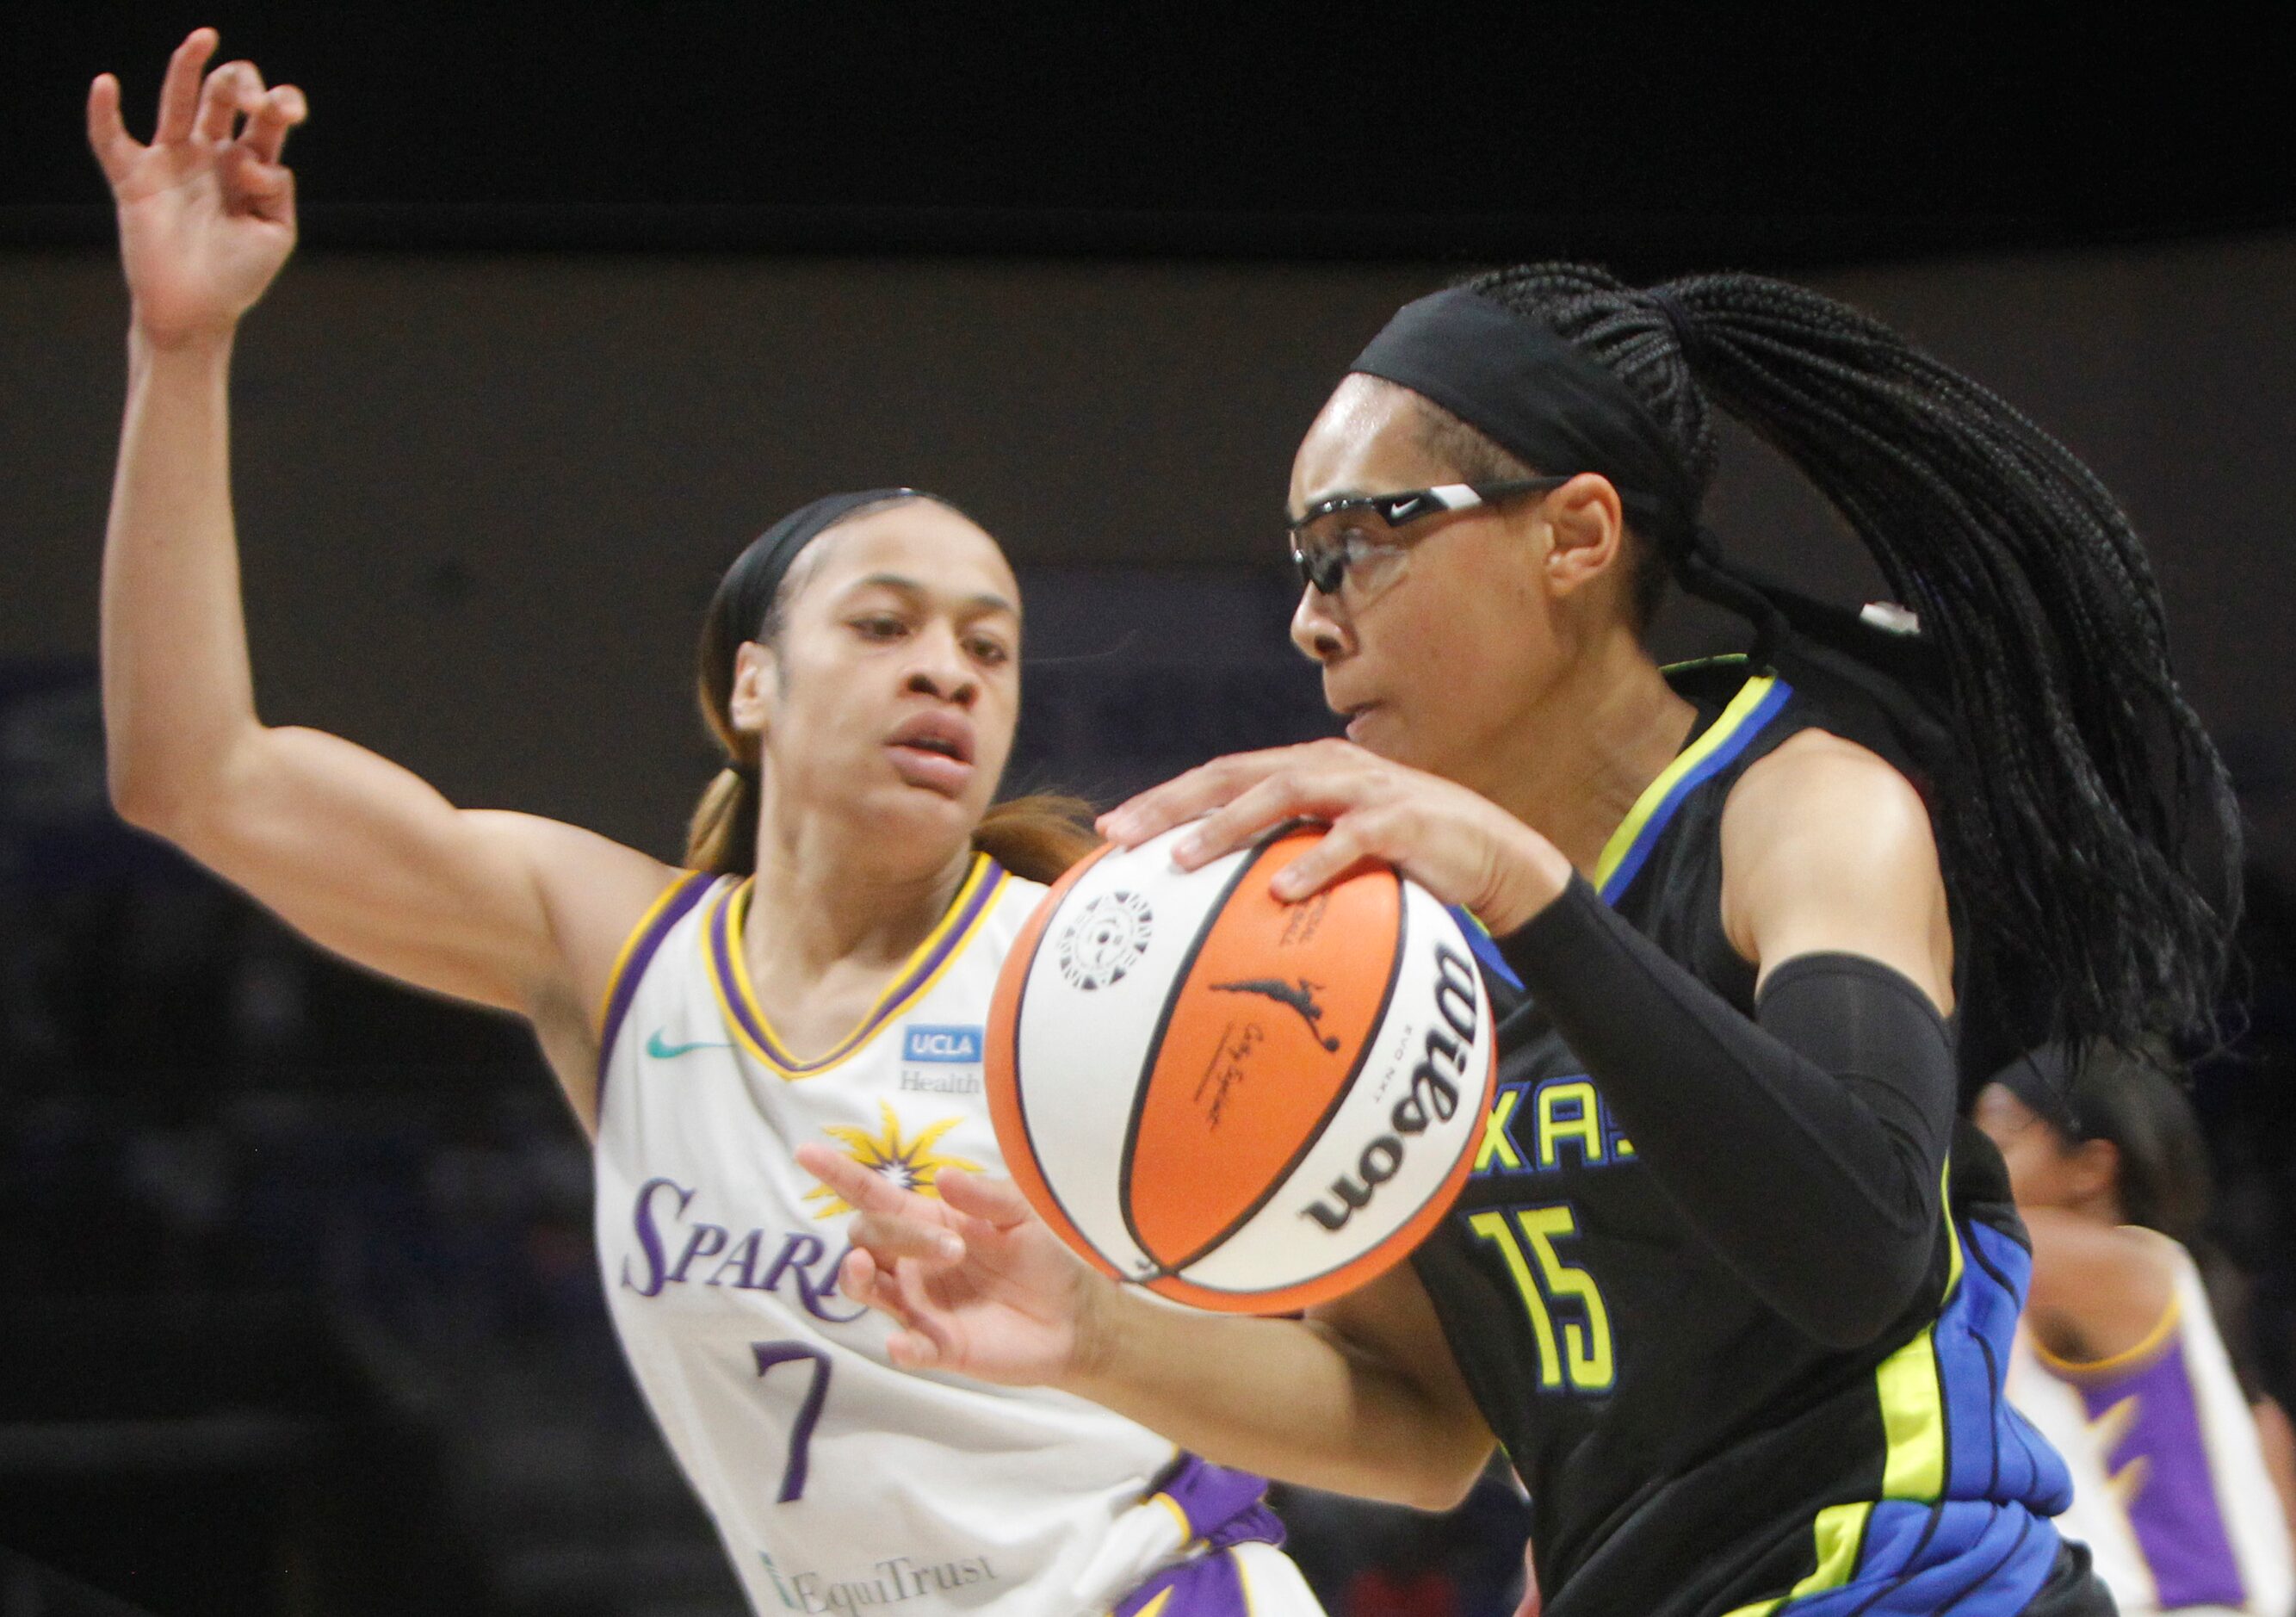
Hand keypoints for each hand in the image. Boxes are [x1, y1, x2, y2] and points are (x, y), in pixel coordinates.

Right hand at [88, 29, 308, 346]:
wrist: (197, 313)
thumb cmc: (239, 276)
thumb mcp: (276, 234)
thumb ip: (276, 191)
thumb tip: (256, 156)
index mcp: (249, 167)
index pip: (265, 120)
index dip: (279, 104)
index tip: (289, 111)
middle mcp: (210, 156)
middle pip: (222, 98)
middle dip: (240, 84)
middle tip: (252, 98)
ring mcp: (172, 163)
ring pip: (176, 104)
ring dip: (187, 69)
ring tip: (202, 39)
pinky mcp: (135, 179)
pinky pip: (111, 139)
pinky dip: (104, 112)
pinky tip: (107, 84)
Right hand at [796, 1143, 1111, 1386]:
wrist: (1074, 1316)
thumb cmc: (1042, 1256)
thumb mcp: (1022, 1214)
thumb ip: (984, 1197)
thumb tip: (941, 1176)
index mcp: (927, 1223)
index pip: (873, 1196)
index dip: (839, 1174)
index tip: (806, 1153)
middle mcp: (912, 1263)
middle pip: (867, 1240)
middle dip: (894, 1236)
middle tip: (954, 1249)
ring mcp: (921, 1306)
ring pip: (866, 1290)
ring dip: (860, 1279)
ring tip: (864, 1270)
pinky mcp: (939, 1346)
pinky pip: (910, 1349)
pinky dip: (903, 1348)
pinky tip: (902, 1345)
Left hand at [1096, 739, 1572, 933]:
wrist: (1491, 853)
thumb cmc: (1404, 858)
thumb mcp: (1335, 850)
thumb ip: (1285, 856)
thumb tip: (1218, 906)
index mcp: (1303, 769)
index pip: (1220, 776)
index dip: (1165, 798)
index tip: (1112, 831)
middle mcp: (1325, 767)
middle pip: (1234, 774)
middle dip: (1173, 803)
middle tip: (1122, 837)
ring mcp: (1364, 790)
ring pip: (1283, 794)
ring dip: (1228, 825)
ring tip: (1183, 859)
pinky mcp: (1402, 821)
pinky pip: (1352, 840)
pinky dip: (1315, 864)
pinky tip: (1280, 892)